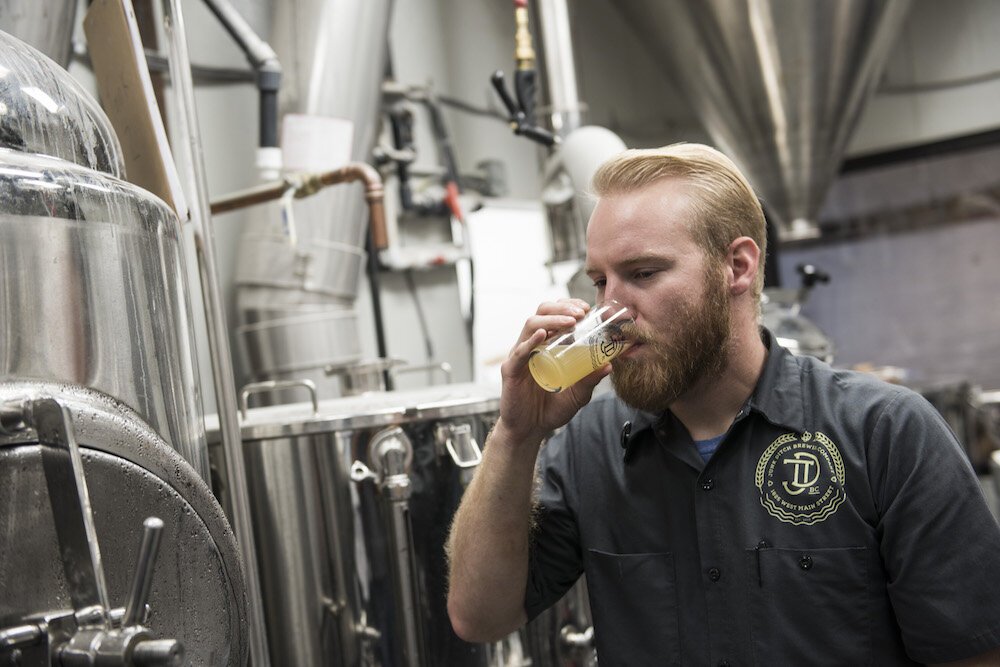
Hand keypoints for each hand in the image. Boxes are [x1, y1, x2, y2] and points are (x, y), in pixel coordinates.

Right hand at [497, 298, 610, 442]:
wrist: (531, 430)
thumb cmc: (551, 409)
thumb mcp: (578, 394)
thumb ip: (590, 379)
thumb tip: (609, 364)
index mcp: (547, 345)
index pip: (554, 315)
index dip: (569, 306)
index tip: (587, 308)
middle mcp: (532, 345)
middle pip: (541, 313)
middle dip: (561, 307)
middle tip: (581, 313)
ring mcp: (520, 356)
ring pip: (531, 325)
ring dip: (552, 318)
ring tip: (570, 321)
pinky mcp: (511, 370)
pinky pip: (520, 351)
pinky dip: (531, 341)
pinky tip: (543, 336)